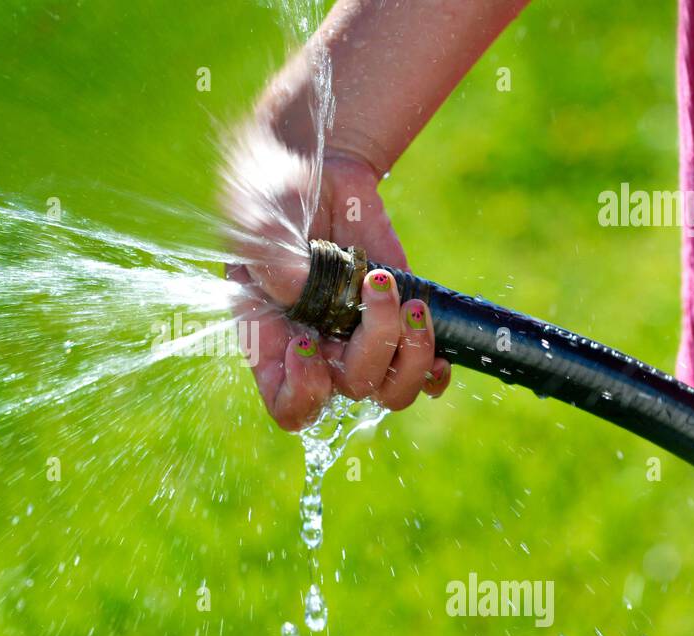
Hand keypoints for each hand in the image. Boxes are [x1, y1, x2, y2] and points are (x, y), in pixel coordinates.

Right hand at [223, 130, 449, 430]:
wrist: (318, 170)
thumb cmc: (270, 198)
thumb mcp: (258, 220)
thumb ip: (270, 256)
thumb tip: (300, 289)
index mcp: (274, 342)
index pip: (290, 407)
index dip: (305, 392)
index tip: (307, 342)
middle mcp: (319, 351)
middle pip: (353, 391)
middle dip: (373, 344)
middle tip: (374, 283)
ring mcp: (361, 338)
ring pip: (393, 389)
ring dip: (411, 353)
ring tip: (411, 303)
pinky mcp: (399, 319)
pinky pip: (423, 371)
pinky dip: (435, 367)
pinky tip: (434, 335)